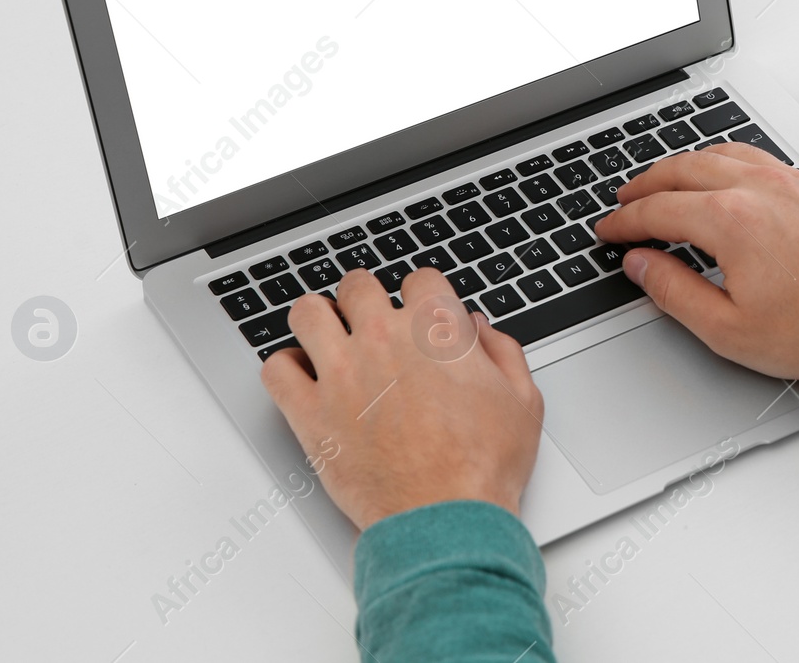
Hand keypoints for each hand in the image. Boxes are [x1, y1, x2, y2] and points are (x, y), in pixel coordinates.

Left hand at [260, 267, 542, 529]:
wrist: (445, 520)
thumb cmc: (483, 468)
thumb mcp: (522, 401)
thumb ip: (503, 353)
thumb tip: (480, 330)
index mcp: (437, 330)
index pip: (419, 278)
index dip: (422, 293)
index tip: (419, 308)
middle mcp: (384, 340)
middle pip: (358, 285)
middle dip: (365, 298)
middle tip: (369, 319)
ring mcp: (342, 373)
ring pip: (308, 313)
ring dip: (318, 319)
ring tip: (326, 335)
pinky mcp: (310, 413)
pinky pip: (276, 369)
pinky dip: (285, 367)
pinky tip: (302, 377)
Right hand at [594, 142, 798, 378]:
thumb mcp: (727, 329)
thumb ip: (673, 291)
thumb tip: (642, 265)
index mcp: (729, 219)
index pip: (658, 210)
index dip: (625, 221)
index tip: (610, 230)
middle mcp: (759, 189)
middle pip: (684, 169)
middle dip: (647, 183)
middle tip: (627, 200)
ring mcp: (791, 182)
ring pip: (723, 153)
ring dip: (686, 164)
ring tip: (669, 179)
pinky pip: (760, 158)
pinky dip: (728, 161)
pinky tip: (728, 175)